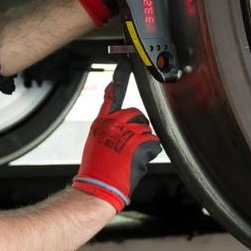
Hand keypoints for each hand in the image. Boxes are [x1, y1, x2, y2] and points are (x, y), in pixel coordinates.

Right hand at [72, 60, 161, 211]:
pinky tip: (135, 163)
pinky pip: (154, 143)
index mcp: (102, 122)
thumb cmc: (97, 168)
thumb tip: (115, 112)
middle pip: (137, 114)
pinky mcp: (138, 144)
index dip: (119, 78)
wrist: (97, 186)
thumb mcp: (96, 140)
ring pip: (148, 130)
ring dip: (144, 145)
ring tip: (128, 158)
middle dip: (138, 129)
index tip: (125, 63)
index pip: (112, 95)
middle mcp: (113, 124)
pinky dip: (149, 155)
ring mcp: (126, 133)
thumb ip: (107, 124)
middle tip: (128, 147)